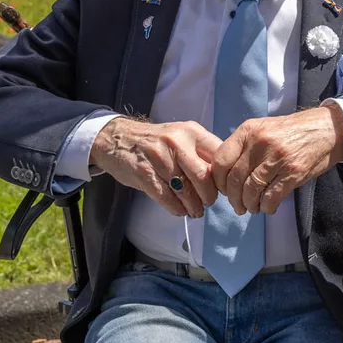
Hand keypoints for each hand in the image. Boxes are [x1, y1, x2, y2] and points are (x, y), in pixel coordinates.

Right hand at [89, 118, 220, 216]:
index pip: (218, 156)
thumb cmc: (157, 142)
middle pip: (203, 176)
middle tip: (209, 202)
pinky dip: (177, 208)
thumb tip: (223, 177)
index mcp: (192, 132)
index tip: (224, 188)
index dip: (224, 176)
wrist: (118, 138)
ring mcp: (159, 158)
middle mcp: (177, 143)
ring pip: (185, 190)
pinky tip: (180, 210)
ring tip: (196, 211)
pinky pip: (166, 197)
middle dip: (210, 195)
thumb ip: (202, 152)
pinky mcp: (144, 173)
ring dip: (194, 206)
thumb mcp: (182, 137)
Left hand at [212, 102, 342, 214]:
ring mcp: (277, 157)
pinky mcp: (294, 172)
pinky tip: (268, 207)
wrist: (327, 129)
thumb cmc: (293, 131)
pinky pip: (271, 197)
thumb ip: (244, 146)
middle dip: (233, 199)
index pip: (221, 160)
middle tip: (238, 206)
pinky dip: (266, 207)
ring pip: (251, 190)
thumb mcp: (264, 128)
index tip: (224, 190)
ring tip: (253, 208)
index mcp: (249, 130)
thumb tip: (224, 174)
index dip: (218, 181)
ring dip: (249, 205)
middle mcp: (260, 142)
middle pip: (234, 179)